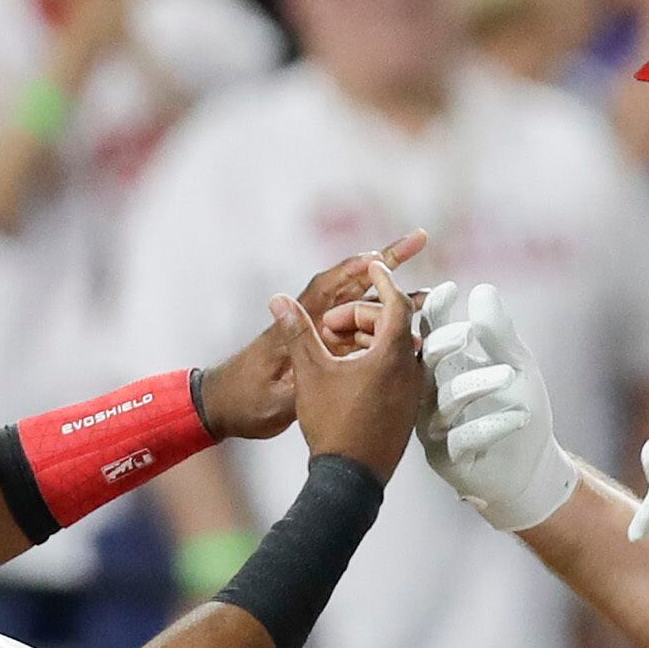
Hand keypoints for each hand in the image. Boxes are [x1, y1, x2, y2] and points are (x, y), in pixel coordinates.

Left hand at [196, 229, 427, 438]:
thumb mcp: (274, 398)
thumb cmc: (243, 402)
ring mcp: (314, 335)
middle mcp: (307, 322)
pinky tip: (404, 331)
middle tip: (419, 240)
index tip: (382, 254)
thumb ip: (298, 378)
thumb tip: (321, 363)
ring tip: (427, 294)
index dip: (356, 268)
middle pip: (351, 284)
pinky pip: (355, 330)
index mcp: (295, 327)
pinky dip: (380, 323)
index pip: (329, 287)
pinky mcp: (318, 350)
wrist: (221, 407)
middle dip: (384, 263)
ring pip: (358, 306)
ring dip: (390, 296)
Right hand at [274, 256, 421, 482]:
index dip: (382, 280)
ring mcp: (413, 391)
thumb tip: (279, 300)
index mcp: (392, 353)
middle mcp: (411, 369)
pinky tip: (348, 373)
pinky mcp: (408, 409)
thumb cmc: (332, 423)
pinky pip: (397, 372)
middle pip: (393, 324)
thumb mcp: (309, 372)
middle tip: (327, 328)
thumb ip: (298, 332)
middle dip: (360, 316)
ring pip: (395, 349)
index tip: (372, 265)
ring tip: (333, 350)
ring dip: (367, 339)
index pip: (395, 302)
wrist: (349, 478)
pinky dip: (376, 361)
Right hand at [417, 281, 580, 531]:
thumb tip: (482, 289)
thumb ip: (498, 333)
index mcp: (444, 368)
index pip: (430, 334)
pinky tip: (520, 415)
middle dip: (442, 346)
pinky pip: (463, 439)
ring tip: (510, 375)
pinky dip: (493, 425)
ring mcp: (436, 429)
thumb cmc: (518, 409)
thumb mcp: (516, 365)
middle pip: (426, 365)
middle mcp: (432, 396)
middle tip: (466, 333)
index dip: (434, 311)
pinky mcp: (447, 460)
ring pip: (445, 402)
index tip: (449, 288)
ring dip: (477, 385)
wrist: (531, 466)